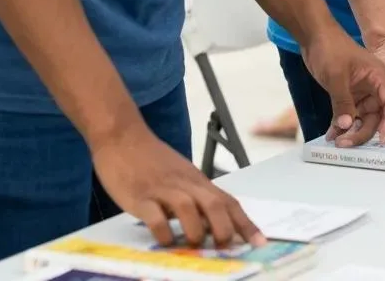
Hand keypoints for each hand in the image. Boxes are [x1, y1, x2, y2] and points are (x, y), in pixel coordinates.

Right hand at [91, 120, 262, 248]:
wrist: (124, 137)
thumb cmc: (153, 160)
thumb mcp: (181, 176)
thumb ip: (196, 197)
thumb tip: (214, 225)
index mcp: (197, 181)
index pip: (228, 202)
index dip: (245, 223)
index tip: (260, 242)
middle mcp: (185, 184)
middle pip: (214, 203)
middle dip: (225, 228)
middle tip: (226, 247)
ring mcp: (163, 189)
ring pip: (188, 207)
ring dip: (196, 229)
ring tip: (197, 244)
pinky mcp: (140, 196)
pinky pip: (154, 215)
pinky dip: (163, 230)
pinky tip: (165, 241)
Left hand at [301, 27, 384, 145]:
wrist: (314, 37)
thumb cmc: (330, 49)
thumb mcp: (336, 76)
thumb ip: (342, 102)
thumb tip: (346, 127)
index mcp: (378, 76)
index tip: (382, 140)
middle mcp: (373, 86)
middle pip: (377, 115)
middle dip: (364, 132)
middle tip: (346, 143)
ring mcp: (361, 91)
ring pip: (363, 118)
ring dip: (351, 131)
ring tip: (337, 142)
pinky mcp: (348, 95)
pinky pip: (349, 115)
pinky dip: (341, 125)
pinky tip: (331, 135)